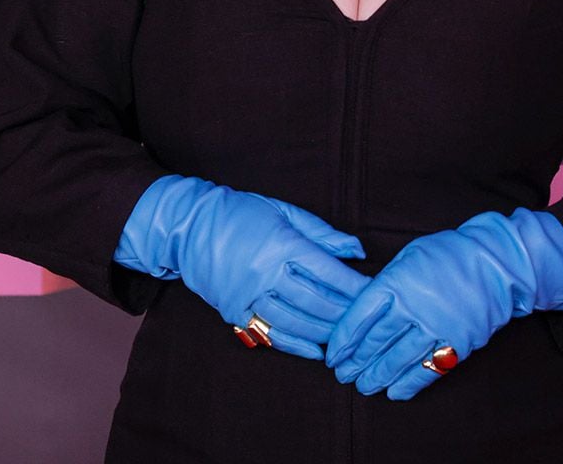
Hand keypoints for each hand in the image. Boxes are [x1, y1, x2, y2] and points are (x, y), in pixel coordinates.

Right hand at [115, 175, 370, 359]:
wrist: (188, 227)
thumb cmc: (240, 213)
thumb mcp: (283, 212)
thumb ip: (321, 233)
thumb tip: (356, 250)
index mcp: (282, 244)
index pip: (328, 272)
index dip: (354, 286)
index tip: (375, 293)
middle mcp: (265, 273)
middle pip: (315, 301)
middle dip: (345, 313)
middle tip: (367, 320)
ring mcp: (248, 296)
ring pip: (295, 322)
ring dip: (324, 332)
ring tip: (347, 337)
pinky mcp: (234, 312)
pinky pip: (270, 334)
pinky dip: (295, 345)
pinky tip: (316, 350)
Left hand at [324, 208, 562, 399]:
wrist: (498, 262)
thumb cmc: (450, 254)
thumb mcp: (409, 256)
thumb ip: (387, 283)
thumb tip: (363, 310)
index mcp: (397, 282)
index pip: (360, 317)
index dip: (343, 339)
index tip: (333, 354)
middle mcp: (414, 307)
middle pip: (376, 342)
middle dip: (356, 362)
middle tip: (343, 375)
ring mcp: (437, 327)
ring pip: (399, 360)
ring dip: (378, 376)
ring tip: (364, 386)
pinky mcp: (458, 343)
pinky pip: (429, 369)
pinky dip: (410, 383)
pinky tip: (395, 392)